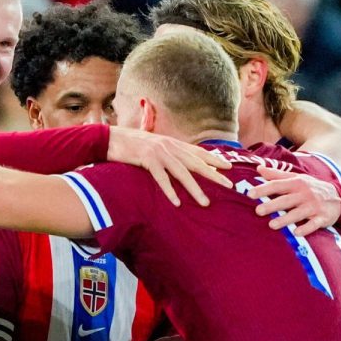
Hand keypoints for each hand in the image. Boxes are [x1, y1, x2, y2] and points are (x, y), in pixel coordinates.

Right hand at [107, 126, 231, 205]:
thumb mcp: (154, 145)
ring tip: (205, 202)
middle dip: (213, 175)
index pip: (198, 152)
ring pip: (181, 173)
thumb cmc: (131, 144)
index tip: (229, 168)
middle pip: (196, 163)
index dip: (214, 160)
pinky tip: (177, 202)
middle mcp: (169, 146)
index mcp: (172, 142)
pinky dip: (169, 190)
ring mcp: (159, 152)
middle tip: (229, 186)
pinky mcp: (146, 159)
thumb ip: (168, 152)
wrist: (110, 138)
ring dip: (195, 189)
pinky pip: (161, 178)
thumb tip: (180, 162)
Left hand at [247, 165, 340, 236]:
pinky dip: (306, 228)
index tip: (250, 194)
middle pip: (286, 200)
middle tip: (257, 211)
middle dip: (271, 205)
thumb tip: (258, 168)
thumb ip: (276, 174)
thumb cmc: (310, 187)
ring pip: (298, 213)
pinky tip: (296, 233)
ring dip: (285, 219)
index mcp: (296, 183)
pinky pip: (314, 224)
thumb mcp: (296, 178)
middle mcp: (304, 194)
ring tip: (272, 225)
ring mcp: (314, 206)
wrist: (338, 196)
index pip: (277, 185)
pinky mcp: (323, 217)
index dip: (263, 189)